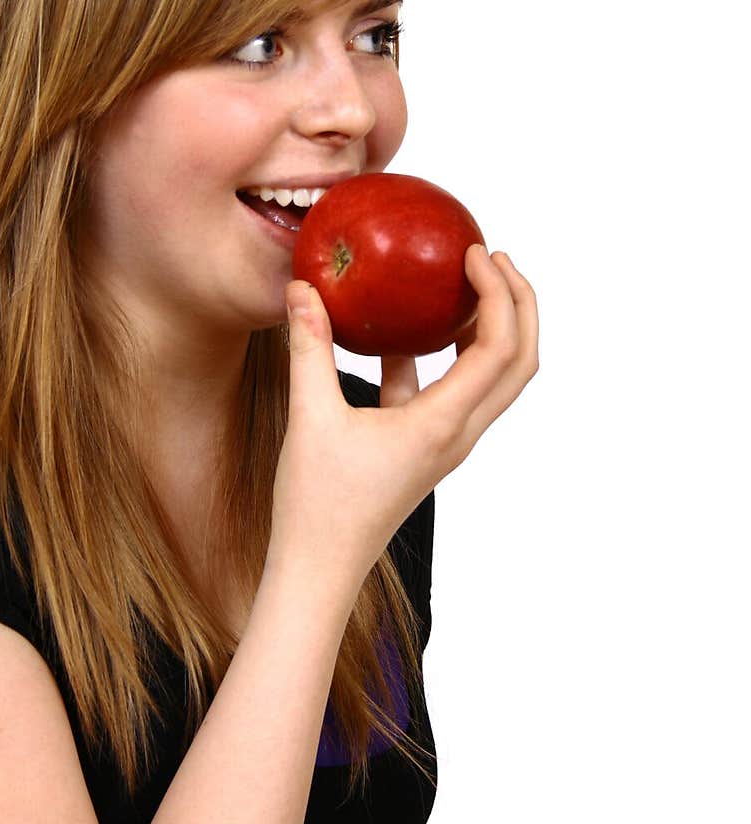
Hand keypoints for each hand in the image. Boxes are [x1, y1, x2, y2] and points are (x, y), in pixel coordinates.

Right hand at [268, 244, 538, 593]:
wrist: (319, 569)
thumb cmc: (318, 504)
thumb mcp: (310, 415)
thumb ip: (308, 347)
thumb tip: (303, 288)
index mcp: (443, 424)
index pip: (500, 348)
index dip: (499, 294)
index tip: (476, 254)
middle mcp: (458, 434)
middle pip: (519, 363)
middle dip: (518, 305)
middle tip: (493, 259)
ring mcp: (445, 443)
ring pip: (491, 379)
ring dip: (490, 330)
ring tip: (464, 285)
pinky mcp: (424, 447)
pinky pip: (449, 392)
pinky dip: (442, 356)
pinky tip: (404, 333)